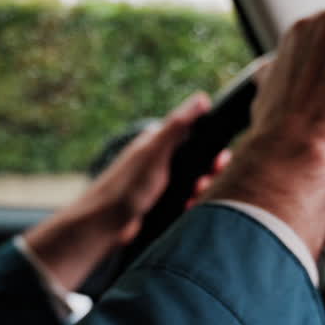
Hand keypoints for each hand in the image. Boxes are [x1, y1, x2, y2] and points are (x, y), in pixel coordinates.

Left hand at [23, 93, 212, 291]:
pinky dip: (188, 204)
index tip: (221, 157)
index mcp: (154, 142)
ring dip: (199, 188)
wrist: (103, 225)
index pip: (191, 134)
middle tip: (210, 180)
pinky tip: (189, 209)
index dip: (209, 144)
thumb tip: (200, 98)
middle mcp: (155, 159)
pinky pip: (181, 199)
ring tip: (198, 196)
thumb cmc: (126, 187)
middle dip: (206, 170)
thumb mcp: (155, 153)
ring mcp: (155, 181)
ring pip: (189, 181)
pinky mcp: (156, 202)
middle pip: (193, 159)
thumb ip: (177, 127)